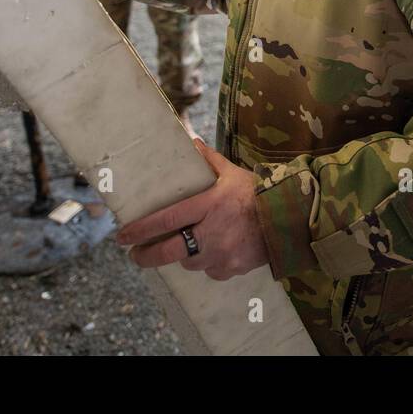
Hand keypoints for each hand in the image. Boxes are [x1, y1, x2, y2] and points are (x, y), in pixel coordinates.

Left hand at [116, 139, 269, 280]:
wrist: (290, 218)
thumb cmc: (259, 193)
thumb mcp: (232, 172)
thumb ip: (209, 160)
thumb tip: (191, 141)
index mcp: (209, 205)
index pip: (166, 219)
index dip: (141, 230)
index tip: (122, 236)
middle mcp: (212, 231)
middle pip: (170, 251)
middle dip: (147, 256)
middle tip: (135, 256)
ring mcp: (222, 253)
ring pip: (190, 262)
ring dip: (184, 256)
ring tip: (184, 248)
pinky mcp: (232, 269)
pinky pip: (212, 271)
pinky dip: (209, 264)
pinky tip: (214, 254)